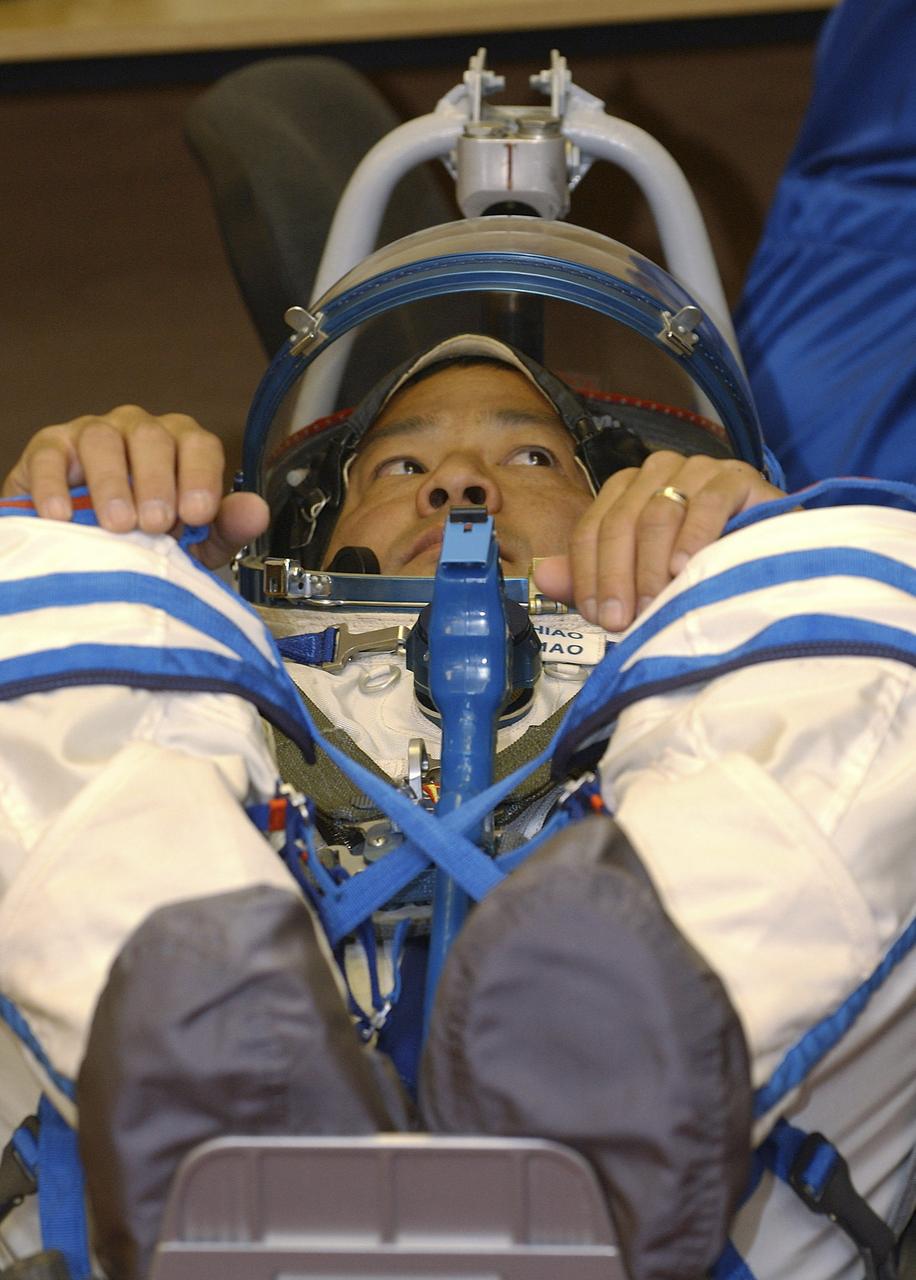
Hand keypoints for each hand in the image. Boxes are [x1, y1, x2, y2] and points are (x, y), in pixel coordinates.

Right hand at [2, 405, 267, 568]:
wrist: (86, 543)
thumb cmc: (147, 536)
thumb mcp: (192, 540)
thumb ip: (225, 527)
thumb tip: (257, 512)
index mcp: (182, 446)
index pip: (200, 445)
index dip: (201, 477)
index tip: (197, 514)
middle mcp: (141, 431)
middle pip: (153, 438)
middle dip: (157, 481)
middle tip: (155, 523)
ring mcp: (94, 433)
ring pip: (104, 438)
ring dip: (112, 482)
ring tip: (117, 524)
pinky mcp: (51, 446)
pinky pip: (52, 455)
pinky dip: (55, 485)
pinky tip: (63, 515)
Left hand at [533, 450, 783, 630]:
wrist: (774, 557)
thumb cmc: (702, 569)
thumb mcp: (642, 579)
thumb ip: (592, 578)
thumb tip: (543, 577)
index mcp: (626, 491)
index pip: (592, 528)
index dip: (589, 574)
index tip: (599, 617)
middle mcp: (657, 473)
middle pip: (621, 522)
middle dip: (617, 576)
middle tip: (623, 621)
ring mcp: (698, 470)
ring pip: (658, 513)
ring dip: (652, 566)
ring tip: (656, 605)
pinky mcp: (737, 477)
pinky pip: (707, 502)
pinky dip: (693, 538)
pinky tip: (687, 569)